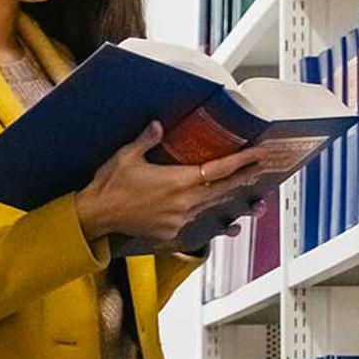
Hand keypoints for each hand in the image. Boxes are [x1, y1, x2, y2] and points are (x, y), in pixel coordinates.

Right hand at [73, 123, 274, 243]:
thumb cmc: (110, 186)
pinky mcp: (172, 232)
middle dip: (245, 179)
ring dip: (235, 204)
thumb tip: (158, 126)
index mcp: (177, 181)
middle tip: (262, 169)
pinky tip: (228, 225)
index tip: (258, 154)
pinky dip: (213, 220)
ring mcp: (180, 219)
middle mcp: (184, 203)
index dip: (241, 161)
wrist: (96, 216)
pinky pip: (199, 224)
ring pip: (214, 209)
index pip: (218, 169)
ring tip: (256, 204)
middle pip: (224, 190)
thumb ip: (146, 140)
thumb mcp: (126, 156)